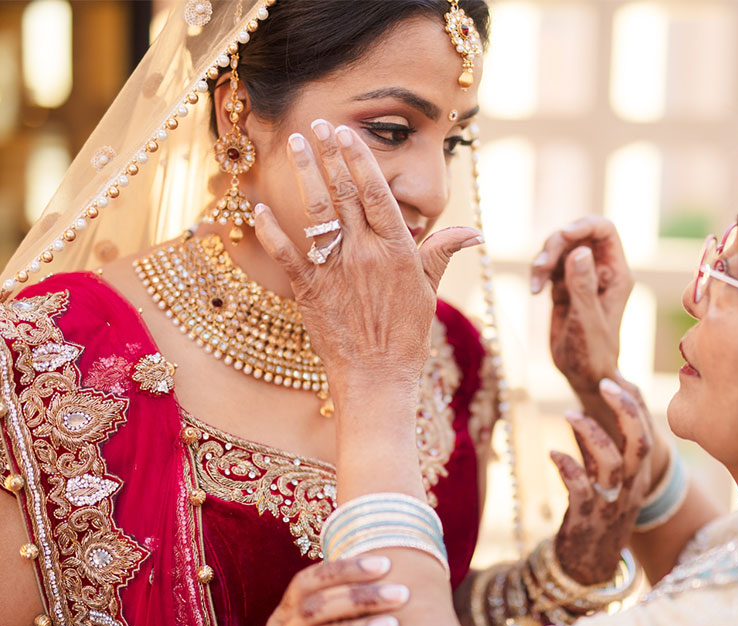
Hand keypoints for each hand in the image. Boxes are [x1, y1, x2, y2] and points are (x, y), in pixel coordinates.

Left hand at [250, 121, 480, 389]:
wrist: (377, 379)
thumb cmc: (406, 338)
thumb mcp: (429, 291)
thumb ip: (441, 254)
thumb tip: (472, 232)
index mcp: (398, 251)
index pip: (379, 194)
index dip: (361, 160)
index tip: (348, 133)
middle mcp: (366, 255)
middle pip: (345, 194)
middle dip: (330, 156)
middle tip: (318, 126)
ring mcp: (336, 271)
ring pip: (318, 213)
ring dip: (305, 176)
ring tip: (296, 144)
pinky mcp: (309, 290)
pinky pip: (287, 253)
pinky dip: (272, 229)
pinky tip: (258, 206)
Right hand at [530, 217, 631, 401]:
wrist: (583, 375)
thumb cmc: (593, 354)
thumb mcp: (587, 320)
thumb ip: (583, 286)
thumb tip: (581, 251)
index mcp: (616, 274)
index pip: (605, 231)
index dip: (584, 225)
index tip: (563, 235)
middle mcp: (601, 270)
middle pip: (578, 234)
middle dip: (556, 243)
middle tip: (541, 266)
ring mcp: (581, 276)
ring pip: (559, 247)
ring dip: (543, 258)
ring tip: (535, 284)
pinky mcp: (564, 285)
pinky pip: (548, 264)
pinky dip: (537, 271)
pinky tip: (534, 290)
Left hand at [550, 378, 655, 584]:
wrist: (587, 570)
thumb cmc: (594, 520)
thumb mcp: (607, 485)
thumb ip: (602, 453)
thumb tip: (587, 414)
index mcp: (639, 478)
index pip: (647, 434)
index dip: (633, 404)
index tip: (613, 380)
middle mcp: (631, 489)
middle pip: (640, 443)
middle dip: (625, 409)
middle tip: (605, 384)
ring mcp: (611, 505)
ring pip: (611, 462)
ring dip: (590, 433)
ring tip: (568, 414)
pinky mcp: (586, 518)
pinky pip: (580, 487)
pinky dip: (567, 465)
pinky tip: (553, 452)